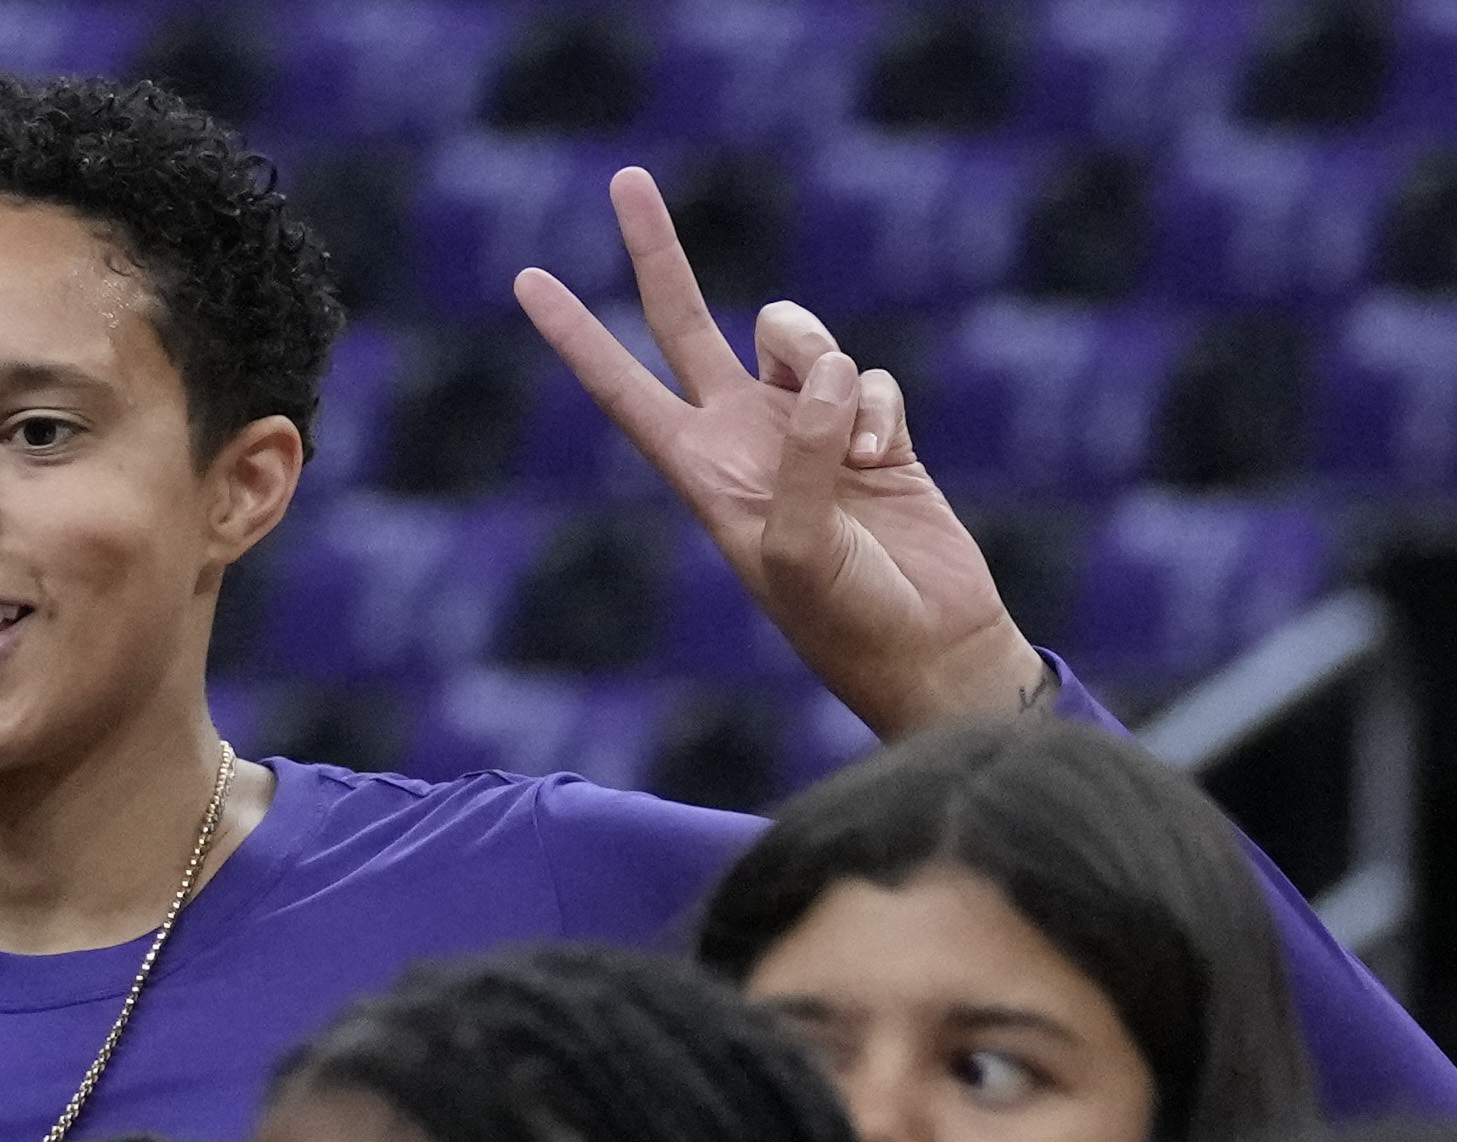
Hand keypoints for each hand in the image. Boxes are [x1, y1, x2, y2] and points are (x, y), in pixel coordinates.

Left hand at [514, 170, 1046, 738]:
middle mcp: (744, 440)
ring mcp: (809, 429)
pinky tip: (888, 466)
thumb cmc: (848, 620)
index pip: (622, 391)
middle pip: (687, 324)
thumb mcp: (800, 550)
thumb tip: (826, 374)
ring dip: (825, 370)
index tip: (526, 281)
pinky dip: (881, 410)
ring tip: (856, 452)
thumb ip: (803, 457)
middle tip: (623, 178)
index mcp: (701, 475)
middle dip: (657, 253)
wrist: (930, 647)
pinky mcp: (873, 426)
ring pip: (798, 337)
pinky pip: (870, 375)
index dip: (575, 337)